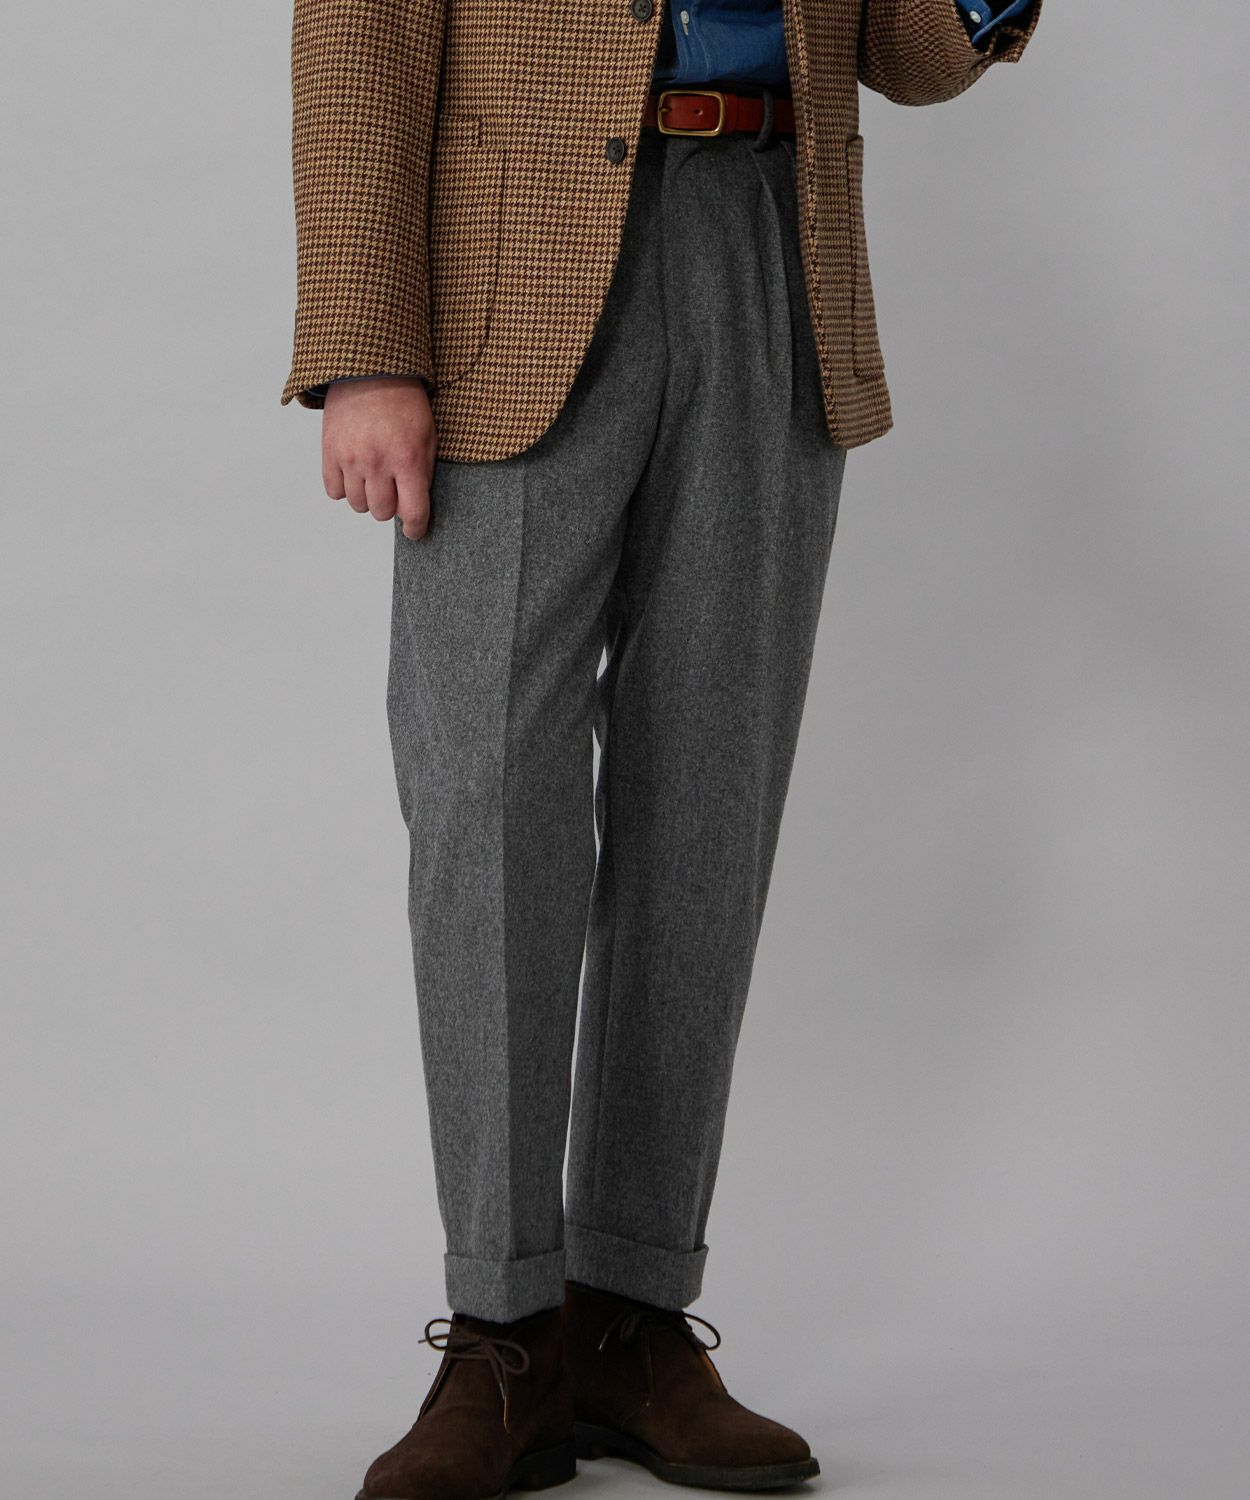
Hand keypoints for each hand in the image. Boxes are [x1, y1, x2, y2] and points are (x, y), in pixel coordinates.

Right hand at [322, 376, 436, 540]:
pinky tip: (354, 474)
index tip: (414, 531)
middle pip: (382, 513)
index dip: (416, 529)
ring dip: (368, 497)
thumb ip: (423, 475)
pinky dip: (344, 488)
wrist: (370, 370)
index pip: (413, 513)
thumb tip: (412, 509)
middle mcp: (377, 463)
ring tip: (374, 478)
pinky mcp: (329, 452)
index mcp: (407, 459)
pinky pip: (334, 491)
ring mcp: (350, 458)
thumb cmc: (405, 404)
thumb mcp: (428, 436)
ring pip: (357, 505)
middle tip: (394, 489)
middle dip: (391, 505)